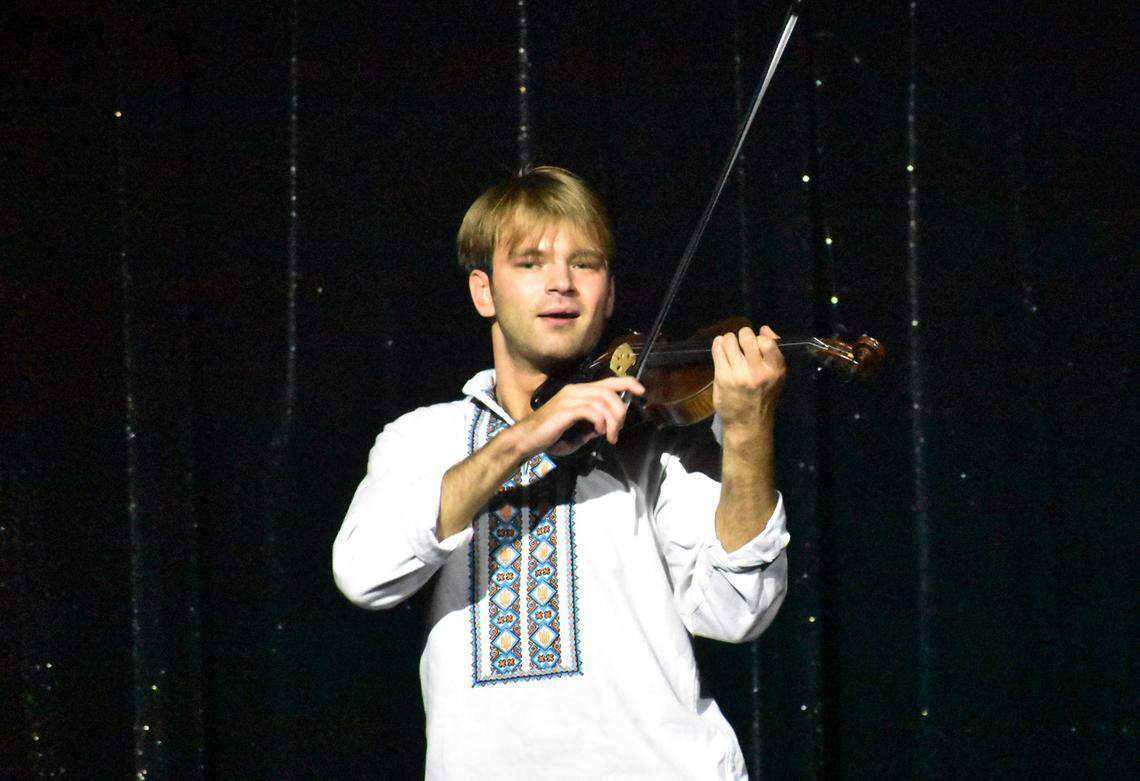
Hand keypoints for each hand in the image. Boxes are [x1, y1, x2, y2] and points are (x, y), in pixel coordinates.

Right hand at [510, 376, 644, 456]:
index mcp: (578, 392)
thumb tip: (605, 428)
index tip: (642, 391)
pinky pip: (593, 411)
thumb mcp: (577, 432)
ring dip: (612, 421)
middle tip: (618, 431)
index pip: (608, 381)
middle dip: (620, 411)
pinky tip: (597, 432)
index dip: (628, 383)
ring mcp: (570, 398)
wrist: (526, 439)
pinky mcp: (566, 409)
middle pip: (610, 391)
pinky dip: (600, 422)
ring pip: (603, 402)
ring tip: (610, 436)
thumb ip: (591, 427)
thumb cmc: (550, 436)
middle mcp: (575, 390)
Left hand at [711, 325, 785, 431]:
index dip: (759, 338)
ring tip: (729, 345)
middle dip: (742, 335)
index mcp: (775, 370)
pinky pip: (717, 350)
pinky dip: (718, 344)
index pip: (767, 342)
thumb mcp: (776, 376)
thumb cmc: (763, 396)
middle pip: (747, 337)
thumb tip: (765, 329)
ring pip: (729, 341)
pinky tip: (720, 348)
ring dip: (728, 339)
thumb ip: (774, 351)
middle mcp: (758, 372)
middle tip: (740, 342)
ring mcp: (738, 374)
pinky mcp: (722, 377)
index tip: (755, 343)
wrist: (748, 423)